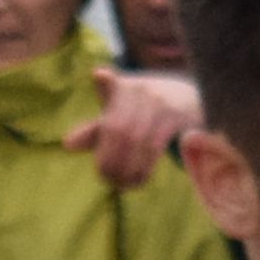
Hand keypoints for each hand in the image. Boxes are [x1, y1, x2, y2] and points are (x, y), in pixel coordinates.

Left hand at [67, 68, 196, 190]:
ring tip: (120, 183)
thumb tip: (67, 144)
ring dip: (125, 167)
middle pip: (119, 127)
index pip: (110, 85)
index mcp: (124, 87)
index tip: (101, 75)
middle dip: (109, 158)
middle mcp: (142, 90)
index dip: (106, 80)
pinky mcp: (178, 118)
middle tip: (106, 178)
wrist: (192, 101)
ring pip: (136, 139)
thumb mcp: (120, 115)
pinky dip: (142, 168)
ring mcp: (162, 103)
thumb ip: (95, 131)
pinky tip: (137, 181)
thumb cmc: (145, 112)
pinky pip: (154, 147)